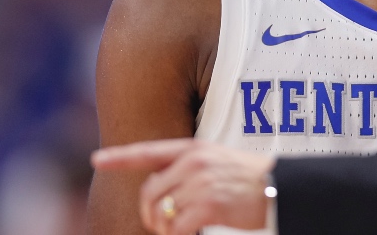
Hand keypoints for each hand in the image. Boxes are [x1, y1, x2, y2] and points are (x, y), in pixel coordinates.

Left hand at [92, 139, 274, 234]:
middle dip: (150, 215)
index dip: (120, 156)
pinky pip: (176, 227)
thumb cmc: (249, 179)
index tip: (96, 159)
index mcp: (194, 149)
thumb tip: (158, 190)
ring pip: (160, 213)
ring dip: (165, 229)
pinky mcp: (208, 205)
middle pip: (149, 193)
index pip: (148, 151)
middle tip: (163, 225)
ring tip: (182, 229)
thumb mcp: (217, 161)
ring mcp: (200, 183)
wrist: (280, 187)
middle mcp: (193, 162)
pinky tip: (193, 232)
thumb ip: (188, 169)